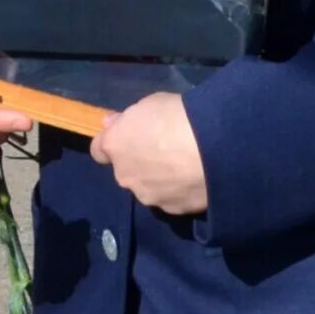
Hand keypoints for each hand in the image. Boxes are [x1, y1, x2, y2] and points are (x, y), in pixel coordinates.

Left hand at [91, 91, 207, 214]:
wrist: (215, 147)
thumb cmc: (179, 116)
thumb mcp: (151, 103)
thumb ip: (129, 119)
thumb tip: (114, 124)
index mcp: (115, 146)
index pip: (99, 149)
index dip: (115, 142)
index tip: (131, 134)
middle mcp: (125, 176)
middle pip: (127, 171)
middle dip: (141, 162)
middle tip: (169, 150)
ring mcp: (148, 196)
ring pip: (150, 188)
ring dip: (162, 179)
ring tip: (188, 167)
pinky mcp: (172, 210)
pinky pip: (173, 198)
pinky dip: (181, 190)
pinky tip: (199, 179)